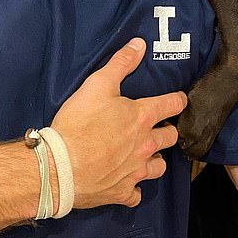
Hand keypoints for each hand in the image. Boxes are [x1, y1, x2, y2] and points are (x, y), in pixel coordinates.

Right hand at [51, 38, 186, 209]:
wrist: (58, 168)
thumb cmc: (79, 123)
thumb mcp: (98, 85)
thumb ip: (121, 63)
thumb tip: (140, 43)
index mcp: (142, 117)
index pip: (173, 104)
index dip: (178, 100)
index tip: (179, 100)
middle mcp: (146, 144)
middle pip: (171, 137)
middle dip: (168, 131)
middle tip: (159, 128)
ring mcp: (136, 171)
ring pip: (159, 166)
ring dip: (155, 159)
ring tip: (146, 155)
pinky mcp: (122, 192)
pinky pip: (136, 194)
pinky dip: (134, 189)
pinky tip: (127, 183)